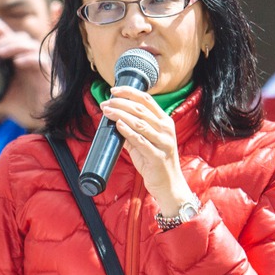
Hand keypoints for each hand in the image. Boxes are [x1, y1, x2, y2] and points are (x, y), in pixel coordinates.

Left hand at [0, 17, 53, 131]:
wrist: (41, 122)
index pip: (10, 40)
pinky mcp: (47, 73)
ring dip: (12, 46)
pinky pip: (40, 59)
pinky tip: (17, 62)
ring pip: (28, 45)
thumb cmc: (24, 108)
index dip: (1, 29)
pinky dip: (28, 58)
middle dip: (2, 40)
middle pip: (18, 38)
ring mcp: (39, 65)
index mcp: (18, 61)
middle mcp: (29, 59)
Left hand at [98, 85, 196, 217]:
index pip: (147, 99)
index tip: (114, 90)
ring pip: (139, 122)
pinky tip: (118, 124)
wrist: (169, 184)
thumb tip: (114, 119)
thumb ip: (133, 130)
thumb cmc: (156, 162)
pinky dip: (128, 131)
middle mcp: (166, 129)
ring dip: (120, 114)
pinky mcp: (157, 156)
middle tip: (106, 103)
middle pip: (140, 109)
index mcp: (165, 121)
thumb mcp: (146, 142)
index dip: (129, 92)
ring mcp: (163, 142)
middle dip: (120, 103)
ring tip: (107, 111)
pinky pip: (140, 140)